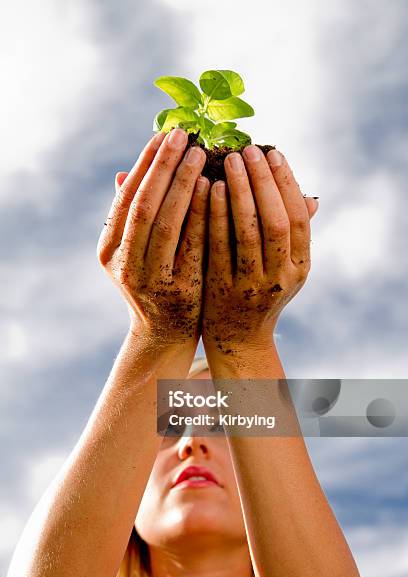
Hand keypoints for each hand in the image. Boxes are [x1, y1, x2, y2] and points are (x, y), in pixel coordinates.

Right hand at [97, 128, 209, 345]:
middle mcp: (124, 265)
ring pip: (166, 224)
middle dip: (163, 167)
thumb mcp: (135, 253)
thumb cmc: (154, 283)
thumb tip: (125, 172)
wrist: (165, 333)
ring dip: (182, 185)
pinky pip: (192, 245)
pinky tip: (215, 188)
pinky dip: (201, 214)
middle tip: (183, 135)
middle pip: (143, 206)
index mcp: (109, 250)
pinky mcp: (179, 291)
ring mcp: (150, 280)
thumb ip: (132, 217)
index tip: (163, 134)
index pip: (126, 198)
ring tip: (200, 154)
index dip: (145, 164)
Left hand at [202, 145, 317, 357]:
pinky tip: (206, 188)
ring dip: (239, 192)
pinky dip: (214, 214)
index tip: (272, 153)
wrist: (238, 338)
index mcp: (300, 267)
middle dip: (262, 181)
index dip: (286, 183)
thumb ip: (294, 234)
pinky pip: (218, 246)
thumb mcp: (285, 268)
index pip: (299, 218)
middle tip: (247, 150)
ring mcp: (251, 286)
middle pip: (276, 222)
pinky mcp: (222, 290)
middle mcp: (281, 277)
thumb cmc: (260, 292)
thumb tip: (310, 196)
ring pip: (248, 232)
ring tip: (227, 161)